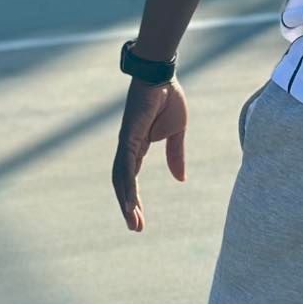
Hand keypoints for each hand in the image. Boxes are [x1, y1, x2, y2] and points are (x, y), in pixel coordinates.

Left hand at [111, 77, 187, 232]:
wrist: (162, 74)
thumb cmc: (168, 96)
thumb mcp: (177, 131)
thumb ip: (175, 154)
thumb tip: (180, 179)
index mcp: (139, 145)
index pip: (133, 178)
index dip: (135, 199)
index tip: (140, 220)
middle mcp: (128, 147)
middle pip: (124, 183)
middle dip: (129, 207)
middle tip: (136, 229)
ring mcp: (126, 142)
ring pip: (122, 179)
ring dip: (126, 202)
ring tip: (133, 223)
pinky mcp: (129, 137)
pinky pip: (126, 166)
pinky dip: (127, 186)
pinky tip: (129, 202)